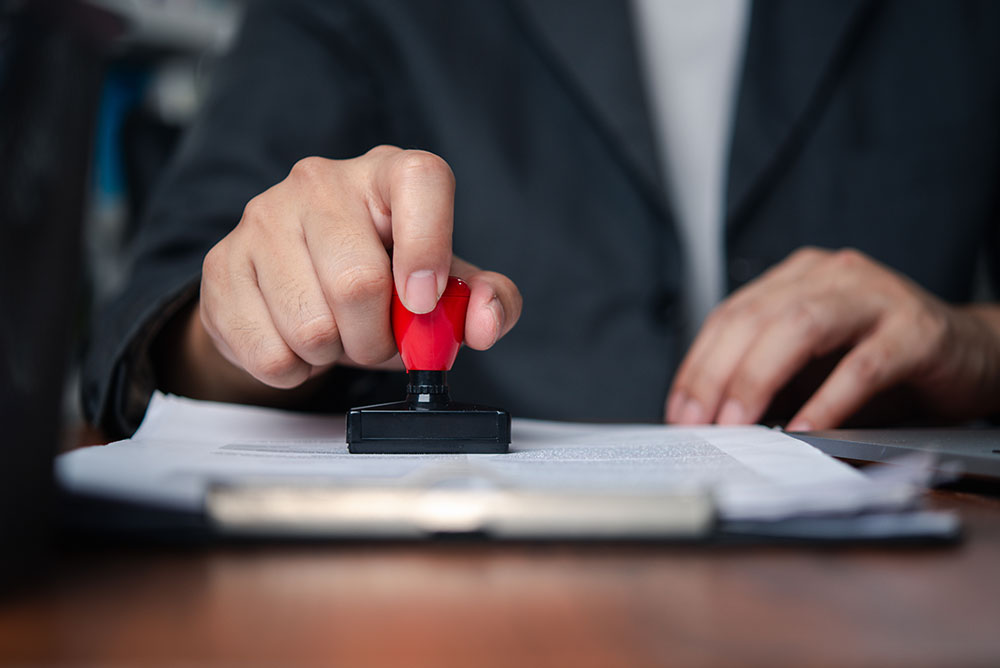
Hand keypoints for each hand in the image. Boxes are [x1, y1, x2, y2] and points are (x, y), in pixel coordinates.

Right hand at [158, 146, 520, 401]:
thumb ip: (486, 301)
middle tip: (376, 340)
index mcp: (387, 174)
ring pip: (311, 327)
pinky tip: (297, 340)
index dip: (430, 247)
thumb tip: (486, 323)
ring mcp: (262, 218)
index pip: (421, 181)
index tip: (422, 301)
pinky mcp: (221, 265)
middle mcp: (321, 183)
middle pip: (358, 283)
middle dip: (377, 339)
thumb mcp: (445, 288)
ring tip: (335, 333)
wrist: (294, 287)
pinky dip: (295, 368)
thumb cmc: (382, 279)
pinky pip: (269, 353)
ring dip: (334, 355)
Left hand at [666, 247, 999, 428]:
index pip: (730, 314)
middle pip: (756, 317)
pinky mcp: (916, 330)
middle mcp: (831, 275)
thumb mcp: (813, 365)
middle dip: (717, 374)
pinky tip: (804, 429)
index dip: (698, 364)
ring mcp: (875, 296)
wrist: (972, 353)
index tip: (678, 410)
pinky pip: (863, 364)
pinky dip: (828, 400)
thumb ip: (769, 377)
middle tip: (699, 423)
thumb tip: (710, 417)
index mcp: (798, 278)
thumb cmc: (883, 360)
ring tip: (738, 424)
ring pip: (800, 327)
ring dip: (759, 379)